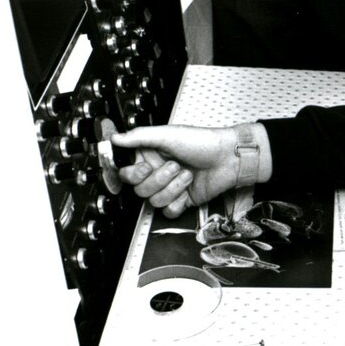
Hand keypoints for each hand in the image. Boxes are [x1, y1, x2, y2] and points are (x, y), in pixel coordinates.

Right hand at [111, 123, 268, 216]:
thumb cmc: (202, 141)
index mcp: (150, 156)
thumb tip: (115, 137)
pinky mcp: (182, 200)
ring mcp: (169, 188)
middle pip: (140, 190)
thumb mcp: (168, 134)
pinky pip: (168, 211)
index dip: (134, 174)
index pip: (127, 174)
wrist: (228, 158)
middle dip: (159, 179)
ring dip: (172, 188)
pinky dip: (178, 202)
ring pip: (154, 201)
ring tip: (187, 173)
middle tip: (176, 166)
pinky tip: (188, 189)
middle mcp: (157, 173)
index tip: (145, 166)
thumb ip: (140, 136)